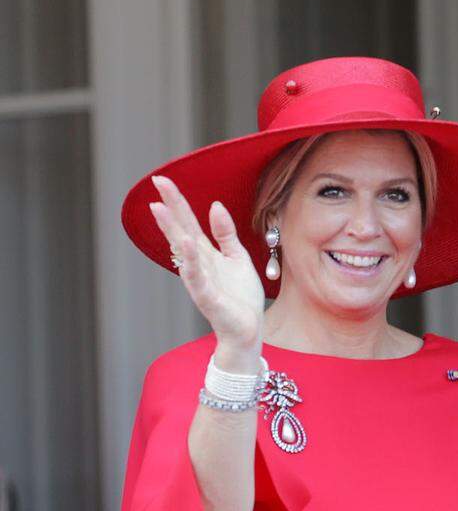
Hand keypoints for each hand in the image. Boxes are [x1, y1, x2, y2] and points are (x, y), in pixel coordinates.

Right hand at [149, 175, 264, 358]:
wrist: (247, 331)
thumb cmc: (240, 296)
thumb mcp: (237, 258)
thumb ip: (226, 234)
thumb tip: (215, 205)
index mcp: (205, 254)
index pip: (188, 222)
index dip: (177, 202)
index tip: (162, 180)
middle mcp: (198, 264)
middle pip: (181, 231)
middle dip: (170, 208)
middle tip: (156, 182)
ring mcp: (200, 281)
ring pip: (183, 252)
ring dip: (172, 230)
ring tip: (159, 208)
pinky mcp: (208, 298)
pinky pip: (197, 278)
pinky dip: (190, 262)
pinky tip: (185, 245)